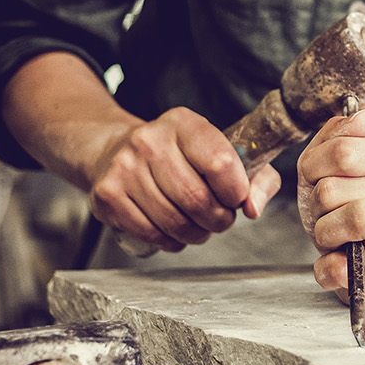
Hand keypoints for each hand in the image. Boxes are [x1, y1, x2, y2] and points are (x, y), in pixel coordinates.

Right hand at [86, 106, 280, 252]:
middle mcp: (150, 140)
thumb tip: (253, 208)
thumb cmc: (179, 156)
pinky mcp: (107, 195)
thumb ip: (256, 177)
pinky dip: (170, 241)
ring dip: (196, 234)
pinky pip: (150, 234)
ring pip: (174, 222)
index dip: (236, 191)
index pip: (221, 163)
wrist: (115, 151)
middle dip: (218, 220)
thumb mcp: (220, 151)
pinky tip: (174, 231)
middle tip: (219, 219)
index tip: (236, 198)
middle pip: (198, 199)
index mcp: (184, 123)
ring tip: (198, 226)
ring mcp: (124, 167)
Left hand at [297, 109, 364, 305]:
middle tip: (331, 213)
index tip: (319, 179)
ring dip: (325, 232)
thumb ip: (337, 136)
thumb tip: (360, 117)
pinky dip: (327, 268)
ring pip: (354, 218)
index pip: (342, 151)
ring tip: (337, 235)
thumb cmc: (353, 206)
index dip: (314, 168)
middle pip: (334, 189)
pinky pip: (344, 267)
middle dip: (318, 205)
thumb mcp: (334, 166)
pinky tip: (337, 260)